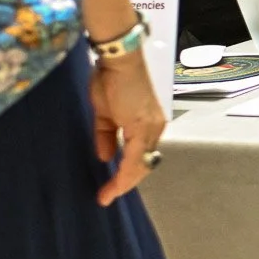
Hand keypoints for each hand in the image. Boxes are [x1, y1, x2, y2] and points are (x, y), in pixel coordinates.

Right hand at [89, 52, 165, 206]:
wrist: (117, 61)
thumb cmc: (110, 80)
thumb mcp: (104, 114)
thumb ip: (106, 137)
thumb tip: (106, 158)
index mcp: (147, 125)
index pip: (140, 157)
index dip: (126, 175)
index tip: (110, 190)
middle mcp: (154, 128)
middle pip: (143, 164)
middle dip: (125, 183)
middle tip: (107, 197)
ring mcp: (151, 127)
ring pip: (141, 163)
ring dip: (124, 182)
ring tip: (108, 196)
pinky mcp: (143, 126)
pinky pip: (135, 156)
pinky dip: (125, 172)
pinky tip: (115, 184)